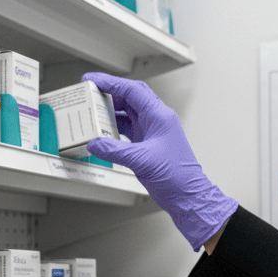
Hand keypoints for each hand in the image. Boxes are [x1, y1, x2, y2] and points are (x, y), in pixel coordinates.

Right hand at [83, 72, 237, 250]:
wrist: (187, 195)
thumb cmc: (177, 176)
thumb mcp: (141, 161)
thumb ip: (114, 150)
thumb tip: (95, 143)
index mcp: (159, 116)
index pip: (132, 90)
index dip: (111, 82)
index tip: (93, 80)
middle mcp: (156, 120)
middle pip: (129, 97)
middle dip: (109, 92)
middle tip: (90, 91)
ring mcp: (152, 132)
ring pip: (128, 113)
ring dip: (110, 111)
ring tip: (93, 111)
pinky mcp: (147, 144)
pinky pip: (127, 129)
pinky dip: (114, 128)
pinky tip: (103, 132)